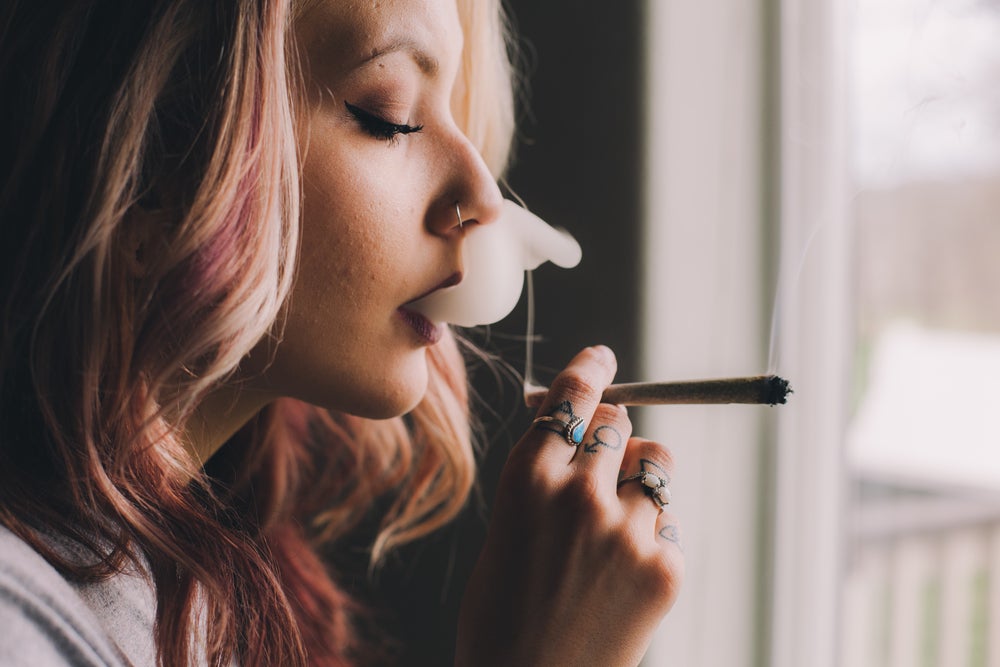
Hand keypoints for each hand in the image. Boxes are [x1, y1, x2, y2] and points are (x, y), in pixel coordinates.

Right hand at [456, 346, 683, 666]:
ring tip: (617, 515)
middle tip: (604, 458)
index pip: (573, 396)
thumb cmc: (502, 613)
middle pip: (618, 420)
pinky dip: (649, 533)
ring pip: (655, 461)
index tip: (603, 358)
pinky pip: (666, 520)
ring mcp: (628, 531)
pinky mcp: (665, 567)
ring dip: (639, 475)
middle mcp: (580, 494)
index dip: (591, 370)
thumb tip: (578, 429)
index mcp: (528, 478)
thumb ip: (541, 476)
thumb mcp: (505, 529)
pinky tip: (621, 570)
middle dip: (610, 431)